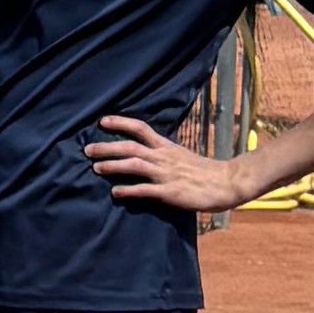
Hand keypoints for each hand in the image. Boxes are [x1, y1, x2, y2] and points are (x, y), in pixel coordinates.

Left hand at [83, 115, 235, 223]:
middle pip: (130, 147)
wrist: (226, 182)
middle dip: (107, 147)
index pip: (140, 128)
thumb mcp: (180, 156)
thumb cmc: (203, 171)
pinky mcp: (170, 192)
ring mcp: (166, 174)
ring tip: (95, 168)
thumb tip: (144, 152)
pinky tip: (115, 192)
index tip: (102, 120)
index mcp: (166, 147)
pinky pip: (146, 190)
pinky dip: (129, 190)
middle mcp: (163, 157)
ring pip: (135, 165)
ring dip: (113, 165)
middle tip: (87, 149)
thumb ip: (162, 154)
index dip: (120, 123)